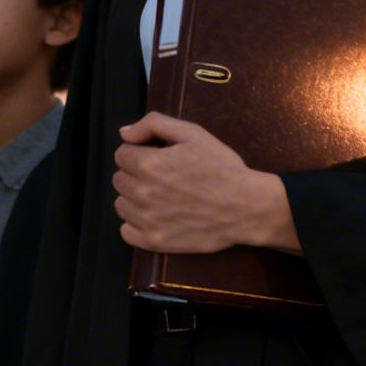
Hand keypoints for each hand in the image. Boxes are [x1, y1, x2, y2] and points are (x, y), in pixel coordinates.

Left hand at [112, 113, 299, 253]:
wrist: (246, 207)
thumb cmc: (222, 167)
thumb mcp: (193, 133)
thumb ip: (154, 124)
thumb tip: (124, 132)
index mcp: (149, 163)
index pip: (121, 154)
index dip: (140, 152)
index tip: (158, 157)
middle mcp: (142, 192)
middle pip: (119, 179)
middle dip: (136, 174)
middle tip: (163, 176)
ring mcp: (147, 220)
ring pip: (121, 205)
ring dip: (134, 199)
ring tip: (161, 197)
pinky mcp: (154, 241)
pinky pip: (126, 232)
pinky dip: (136, 224)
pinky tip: (156, 217)